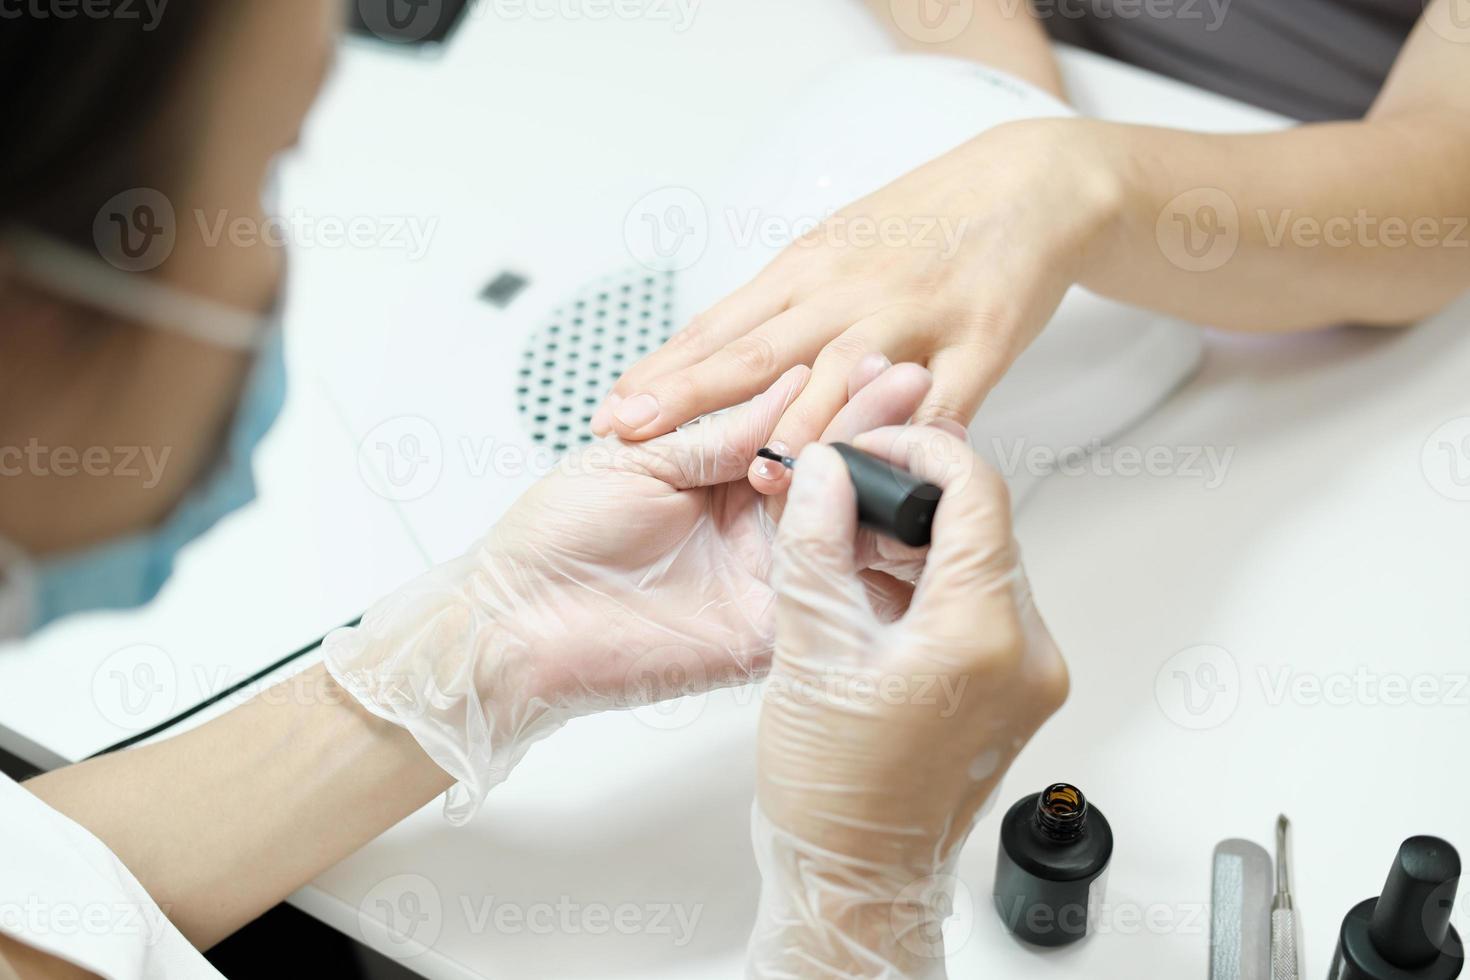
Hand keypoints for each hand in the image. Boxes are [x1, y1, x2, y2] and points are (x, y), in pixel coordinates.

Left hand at [324, 359, 933, 822]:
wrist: (517, 621)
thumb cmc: (556, 535)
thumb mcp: (638, 459)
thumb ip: (717, 432)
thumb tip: (788, 382)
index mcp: (719, 474)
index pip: (794, 428)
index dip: (832, 396)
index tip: (875, 361)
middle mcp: (752, 525)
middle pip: (831, 474)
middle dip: (871, 427)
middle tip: (907, 384)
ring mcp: (766, 578)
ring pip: (842, 529)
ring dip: (877, 482)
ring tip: (910, 432)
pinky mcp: (769, 633)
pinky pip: (828, 598)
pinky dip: (859, 559)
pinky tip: (885, 516)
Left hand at [592, 119, 1120, 494]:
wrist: (1028, 183)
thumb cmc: (922, 223)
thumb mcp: (834, 248)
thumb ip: (778, 307)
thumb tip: (706, 357)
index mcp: (805, 270)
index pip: (718, 328)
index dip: (662, 374)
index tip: (610, 413)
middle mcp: (847, 291)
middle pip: (758, 352)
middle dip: (689, 397)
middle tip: (633, 435)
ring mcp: (913, 315)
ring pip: (844, 375)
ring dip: (798, 428)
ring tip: (752, 475)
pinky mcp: (979, 340)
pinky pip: (940, 398)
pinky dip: (909, 434)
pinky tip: (881, 468)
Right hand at [747, 426, 1069, 976]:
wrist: (858, 879)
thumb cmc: (838, 793)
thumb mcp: (810, 650)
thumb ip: (815, 545)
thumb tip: (823, 470)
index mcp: (985, 635)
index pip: (978, 492)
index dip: (921, 450)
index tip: (871, 445)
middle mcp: (1026, 652)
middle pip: (982, 526)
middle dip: (910, 498)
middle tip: (843, 495)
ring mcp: (1026, 675)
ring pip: (977, 564)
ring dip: (915, 541)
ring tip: (845, 549)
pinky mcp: (1011, 691)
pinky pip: (976, 607)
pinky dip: (927, 584)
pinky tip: (870, 595)